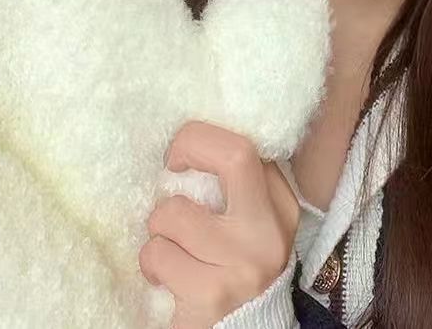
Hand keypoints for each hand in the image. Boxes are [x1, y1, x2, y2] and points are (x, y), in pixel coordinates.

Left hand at [139, 122, 299, 328]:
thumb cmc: (234, 270)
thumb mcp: (249, 226)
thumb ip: (236, 188)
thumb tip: (191, 141)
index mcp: (280, 208)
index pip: (246, 147)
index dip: (203, 138)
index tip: (182, 154)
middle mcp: (270, 232)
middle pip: (234, 156)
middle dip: (190, 145)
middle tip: (171, 164)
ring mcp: (244, 263)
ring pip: (174, 212)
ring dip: (157, 229)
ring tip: (169, 247)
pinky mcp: (212, 294)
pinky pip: (158, 255)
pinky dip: (151, 263)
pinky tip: (165, 277)